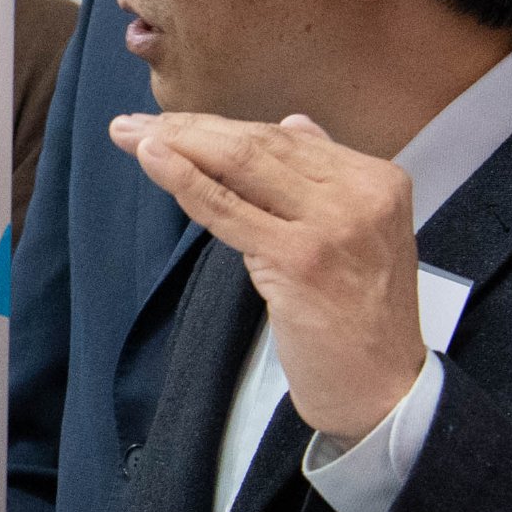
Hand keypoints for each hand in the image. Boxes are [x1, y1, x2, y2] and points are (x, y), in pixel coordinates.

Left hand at [110, 107, 423, 440]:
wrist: (382, 387)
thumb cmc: (360, 318)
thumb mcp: (357, 234)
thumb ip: (326, 176)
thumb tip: (292, 124)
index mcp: (378, 179)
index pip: (285, 140)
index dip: (221, 128)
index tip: (171, 123)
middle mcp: (361, 193)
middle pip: (260, 146)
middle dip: (190, 129)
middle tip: (131, 124)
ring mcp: (332, 225)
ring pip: (241, 167)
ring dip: (177, 146)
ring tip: (129, 134)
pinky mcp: (300, 259)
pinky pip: (229, 210)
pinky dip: (187, 181)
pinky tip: (153, 158)